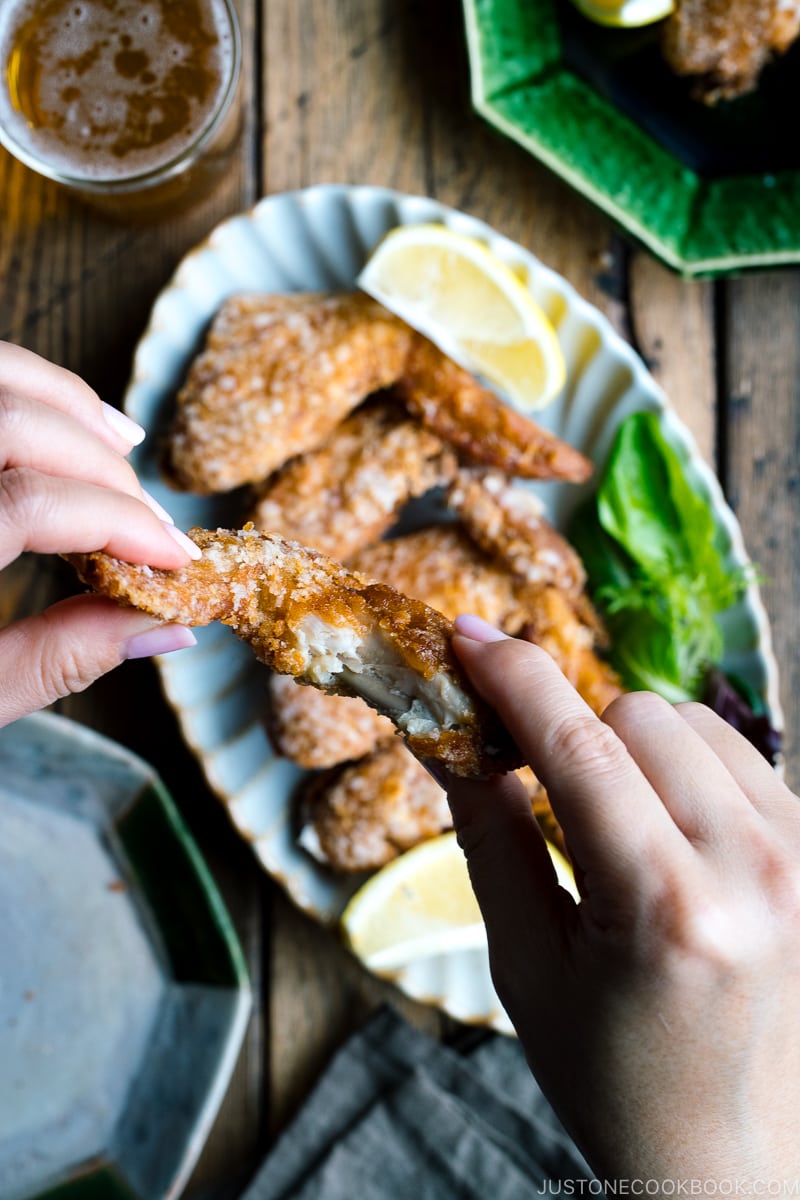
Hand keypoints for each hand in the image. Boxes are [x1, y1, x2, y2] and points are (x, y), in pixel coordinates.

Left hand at [0, 341, 198, 725]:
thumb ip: (58, 658)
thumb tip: (166, 627)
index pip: (30, 505)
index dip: (122, 525)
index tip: (177, 559)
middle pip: (12, 427)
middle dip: (105, 472)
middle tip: (156, 527)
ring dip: (64, 403)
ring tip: (124, 446)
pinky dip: (16, 386)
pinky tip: (55, 419)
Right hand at [448, 614, 799, 1188]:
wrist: (729, 1157)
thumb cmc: (613, 1075)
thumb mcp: (526, 965)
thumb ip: (487, 836)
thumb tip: (449, 738)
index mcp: (666, 909)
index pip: (576, 748)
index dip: (511, 677)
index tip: (465, 638)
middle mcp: (755, 872)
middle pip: (638, 715)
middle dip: (574, 737)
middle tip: (545, 792)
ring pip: (693, 723)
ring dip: (636, 750)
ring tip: (619, 828)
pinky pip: (742, 756)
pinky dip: (690, 773)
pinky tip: (674, 837)